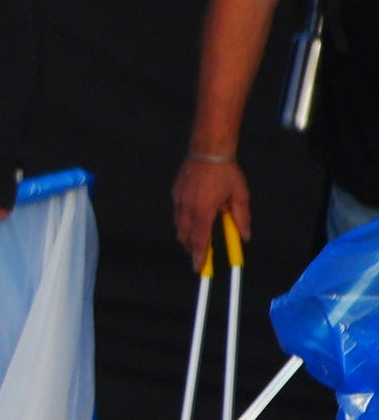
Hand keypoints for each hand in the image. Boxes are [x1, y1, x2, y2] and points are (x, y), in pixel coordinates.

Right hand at [173, 153, 251, 271]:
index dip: (199, 256)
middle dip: (191, 248)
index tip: (199, 268)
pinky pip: (177, 213)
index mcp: (204, 211)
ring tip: (197, 236)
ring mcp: (179, 200)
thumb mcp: (240, 195)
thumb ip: (241, 218)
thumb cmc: (226, 172)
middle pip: (184, 236)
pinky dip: (184, 220)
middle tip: (200, 254)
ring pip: (179, 226)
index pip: (199, 240)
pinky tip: (193, 215)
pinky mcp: (175, 193)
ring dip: (187, 234)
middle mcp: (187, 208)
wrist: (208, 150)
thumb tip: (245, 236)